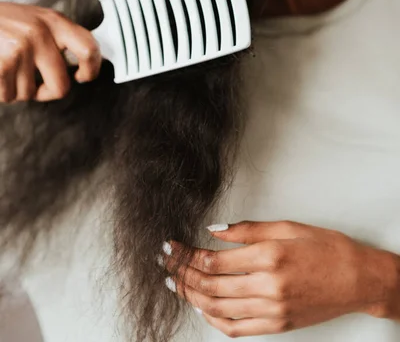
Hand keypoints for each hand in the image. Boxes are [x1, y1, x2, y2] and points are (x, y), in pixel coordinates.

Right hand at [0, 1, 101, 102]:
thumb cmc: (0, 23)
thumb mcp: (34, 20)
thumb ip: (58, 38)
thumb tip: (83, 64)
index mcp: (54, 21)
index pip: (89, 48)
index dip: (92, 69)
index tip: (83, 76)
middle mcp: (40, 33)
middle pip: (61, 86)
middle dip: (46, 92)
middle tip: (34, 84)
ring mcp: (20, 49)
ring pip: (29, 94)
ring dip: (16, 88)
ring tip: (5, 66)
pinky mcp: (3, 64)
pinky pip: (9, 96)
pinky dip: (0, 90)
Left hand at [162, 220, 396, 336]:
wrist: (357, 279)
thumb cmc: (325, 248)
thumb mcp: (287, 227)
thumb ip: (247, 230)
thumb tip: (214, 230)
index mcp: (268, 256)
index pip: (212, 260)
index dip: (186, 254)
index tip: (171, 247)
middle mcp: (267, 286)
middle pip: (209, 285)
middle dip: (181, 274)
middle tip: (165, 263)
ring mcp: (271, 310)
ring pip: (218, 308)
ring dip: (191, 296)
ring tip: (175, 283)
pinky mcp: (277, 325)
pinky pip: (236, 329)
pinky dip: (213, 320)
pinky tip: (201, 307)